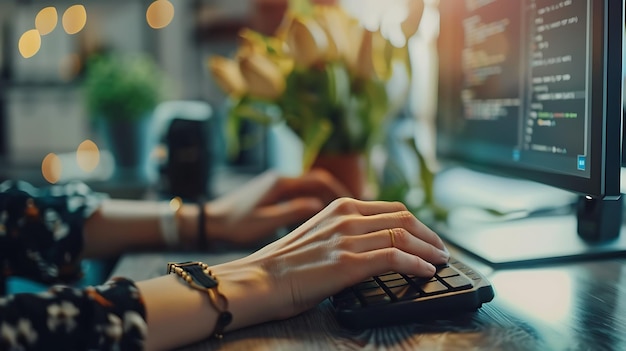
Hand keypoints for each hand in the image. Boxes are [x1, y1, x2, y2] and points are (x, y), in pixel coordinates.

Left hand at [204, 170, 350, 244]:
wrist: (207, 223)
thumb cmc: (232, 224)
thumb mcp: (263, 222)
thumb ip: (291, 212)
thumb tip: (318, 207)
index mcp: (280, 183)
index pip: (320, 180)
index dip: (341, 191)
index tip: (359, 205)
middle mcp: (281, 180)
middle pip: (320, 182)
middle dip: (341, 195)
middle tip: (361, 210)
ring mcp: (277, 187)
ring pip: (312, 190)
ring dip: (329, 200)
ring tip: (348, 217)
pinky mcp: (274, 197)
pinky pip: (303, 197)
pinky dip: (317, 206)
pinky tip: (325, 221)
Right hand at [211, 197, 449, 329]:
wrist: (261, 279)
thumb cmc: (285, 263)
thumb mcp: (319, 233)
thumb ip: (345, 230)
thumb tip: (373, 241)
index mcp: (341, 206)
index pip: (394, 209)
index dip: (418, 224)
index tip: (428, 237)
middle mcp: (348, 216)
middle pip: (405, 219)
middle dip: (430, 236)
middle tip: (441, 250)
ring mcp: (349, 238)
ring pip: (405, 236)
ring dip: (429, 251)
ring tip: (440, 262)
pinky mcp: (349, 262)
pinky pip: (395, 257)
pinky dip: (417, 264)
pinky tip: (426, 271)